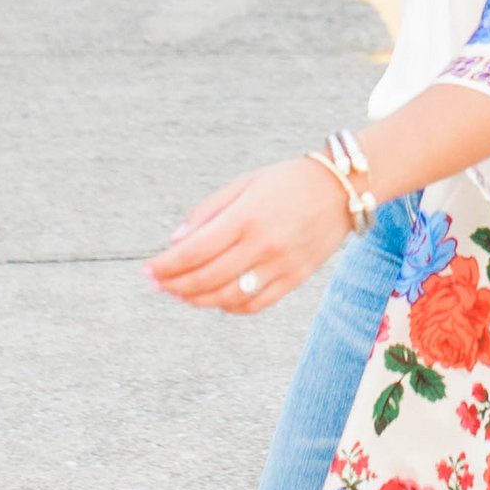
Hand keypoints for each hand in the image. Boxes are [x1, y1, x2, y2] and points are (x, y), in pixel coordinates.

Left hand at [148, 154, 351, 315]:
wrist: (342, 189)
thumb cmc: (288, 181)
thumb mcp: (244, 184)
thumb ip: (208, 212)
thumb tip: (176, 241)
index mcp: (246, 216)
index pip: (194, 251)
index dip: (166, 265)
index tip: (148, 270)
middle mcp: (262, 244)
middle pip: (206, 278)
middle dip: (174, 284)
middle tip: (157, 284)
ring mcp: (280, 265)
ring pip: (227, 297)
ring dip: (197, 299)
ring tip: (180, 293)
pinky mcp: (295, 278)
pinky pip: (255, 305)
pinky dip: (229, 307)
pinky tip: (215, 300)